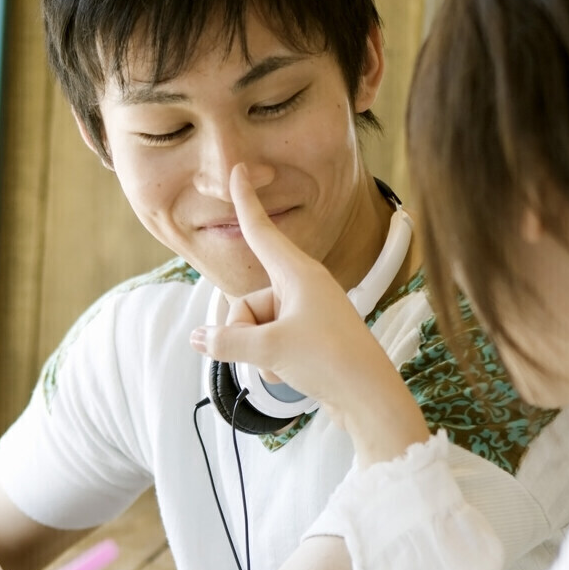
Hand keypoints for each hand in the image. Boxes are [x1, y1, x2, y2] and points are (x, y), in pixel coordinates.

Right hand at [190, 166, 429, 466]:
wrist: (369, 398)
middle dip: (244, 330)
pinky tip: (289, 374)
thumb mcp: (270, 350)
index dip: (246, 201)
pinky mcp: (308, 337)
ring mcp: (306, 313)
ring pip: (255, 326)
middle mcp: (302, 288)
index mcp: (298, 274)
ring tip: (285, 366)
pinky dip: (271, 361)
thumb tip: (198, 339)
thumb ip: (227, 342)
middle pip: (247, 300)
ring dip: (258, 352)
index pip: (262, 231)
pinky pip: (270, 343)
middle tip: (267, 352)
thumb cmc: (332, 362)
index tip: (240, 171)